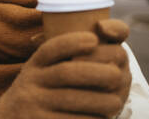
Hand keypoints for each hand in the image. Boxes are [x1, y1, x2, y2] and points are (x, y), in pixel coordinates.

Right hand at [0, 20, 130, 118]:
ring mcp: (34, 105)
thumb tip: (98, 38)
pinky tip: (103, 118)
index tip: (94, 39)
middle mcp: (31, 82)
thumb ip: (60, 59)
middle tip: (117, 75)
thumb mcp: (38, 72)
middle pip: (66, 72)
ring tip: (115, 101)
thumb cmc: (35, 93)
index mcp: (34, 65)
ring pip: (72, 99)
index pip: (51, 48)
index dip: (72, 41)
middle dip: (97, 72)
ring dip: (100, 100)